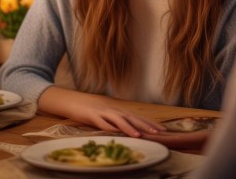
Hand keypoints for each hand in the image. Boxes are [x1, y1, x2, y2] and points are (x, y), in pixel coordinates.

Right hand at [38, 87, 166, 137]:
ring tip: (140, 135)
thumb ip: (118, 121)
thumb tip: (131, 129)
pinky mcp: (91, 115)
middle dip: (146, 126)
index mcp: (118, 110)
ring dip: (130, 128)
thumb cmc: (90, 109)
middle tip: (159, 133)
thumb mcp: (107, 114)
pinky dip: (110, 127)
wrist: (72, 100)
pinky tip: (117, 132)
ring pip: (119, 120)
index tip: (163, 130)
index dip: (150, 123)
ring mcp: (103, 111)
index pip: (137, 117)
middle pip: (132, 118)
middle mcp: (113, 109)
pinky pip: (102, 123)